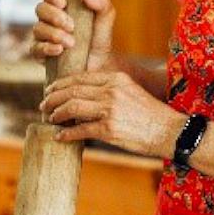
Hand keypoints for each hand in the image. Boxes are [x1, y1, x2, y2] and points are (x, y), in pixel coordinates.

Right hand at [31, 0, 115, 71]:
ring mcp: (42, 35)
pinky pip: (35, 48)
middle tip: (71, 26)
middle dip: (54, 16)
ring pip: (38, 28)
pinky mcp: (40, 52)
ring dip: (54, 34)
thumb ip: (102, 2)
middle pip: (40, 8)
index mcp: (61, 3)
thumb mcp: (105, 18)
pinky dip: (47, 48)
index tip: (63, 3)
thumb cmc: (98, 38)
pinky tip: (59, 50)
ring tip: (71, 43)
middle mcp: (48, 17)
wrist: (98, 66)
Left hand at [41, 71, 185, 157]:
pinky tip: (60, 137)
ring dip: (56, 113)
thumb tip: (83, 98)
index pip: (80, 77)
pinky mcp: (109, 129)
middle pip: (72, 90)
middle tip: (43, 104)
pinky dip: (67, 134)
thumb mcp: (130, 92)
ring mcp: (110, 109)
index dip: (61, 84)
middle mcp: (111, 90)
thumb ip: (109, 91)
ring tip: (50, 118)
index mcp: (115, 78)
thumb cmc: (150, 114)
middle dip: (53, 98)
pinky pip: (80, 130)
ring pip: (72, 107)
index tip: (51, 90)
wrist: (169, 131)